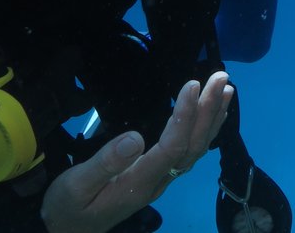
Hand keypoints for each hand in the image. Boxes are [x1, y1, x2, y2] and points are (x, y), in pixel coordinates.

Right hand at [40, 72, 232, 232]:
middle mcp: (158, 181)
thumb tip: (135, 138)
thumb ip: (104, 164)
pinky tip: (211, 115)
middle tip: (221, 77)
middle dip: (209, 110)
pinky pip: (188, 152)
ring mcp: (161, 180)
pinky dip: (204, 130)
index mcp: (139, 182)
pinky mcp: (159, 176)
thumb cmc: (68, 207)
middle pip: (192, 145)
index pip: (172, 147)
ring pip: (195, 149)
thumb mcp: (75, 186)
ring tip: (227, 89)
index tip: (192, 85)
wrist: (67, 231)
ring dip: (212, 118)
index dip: (185, 116)